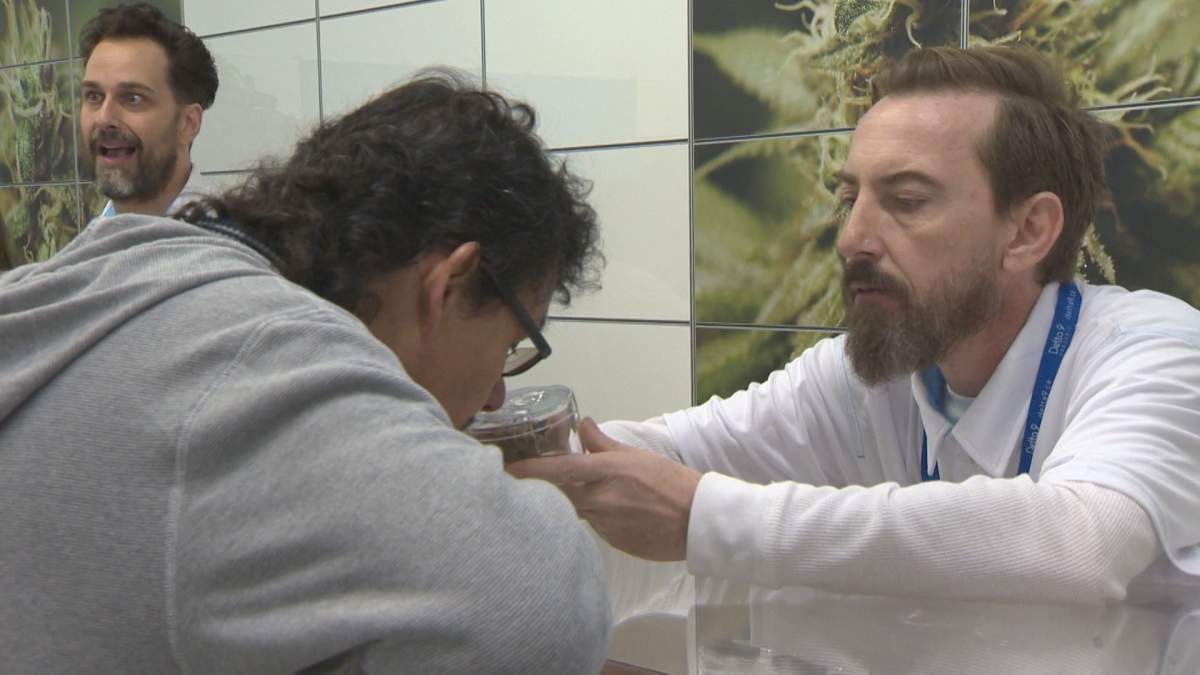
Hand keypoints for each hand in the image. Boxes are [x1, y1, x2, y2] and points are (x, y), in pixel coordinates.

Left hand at [508, 417, 701, 561]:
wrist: (698, 521)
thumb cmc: (672, 483)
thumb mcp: (637, 456)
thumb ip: (603, 444)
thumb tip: (584, 424)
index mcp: (608, 472)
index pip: (559, 470)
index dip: (530, 470)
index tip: (507, 468)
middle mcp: (601, 499)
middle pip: (562, 493)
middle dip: (554, 487)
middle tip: (549, 481)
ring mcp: (605, 524)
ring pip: (578, 511)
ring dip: (580, 502)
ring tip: (603, 496)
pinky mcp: (612, 543)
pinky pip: (594, 527)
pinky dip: (597, 518)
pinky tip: (616, 513)